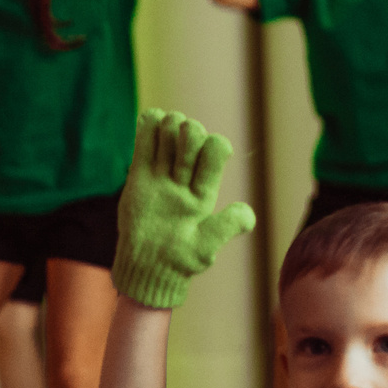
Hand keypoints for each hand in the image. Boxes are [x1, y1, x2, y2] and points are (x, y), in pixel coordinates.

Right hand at [113, 110, 257, 308]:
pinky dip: (147, 125)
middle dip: (189, 135)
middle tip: (177, 157)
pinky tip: (150, 120)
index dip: (212, 148)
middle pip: (194, 135)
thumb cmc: (179, 261)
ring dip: (169, 126)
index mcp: (205, 190)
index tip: (200, 165)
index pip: (216, 150)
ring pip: (171, 131)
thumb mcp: (204, 248)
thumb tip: (248, 215)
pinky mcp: (139, 174)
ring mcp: (162, 175)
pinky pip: (144, 141)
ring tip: (163, 136)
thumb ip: (225, 228)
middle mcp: (186, 178)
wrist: (146, 267)